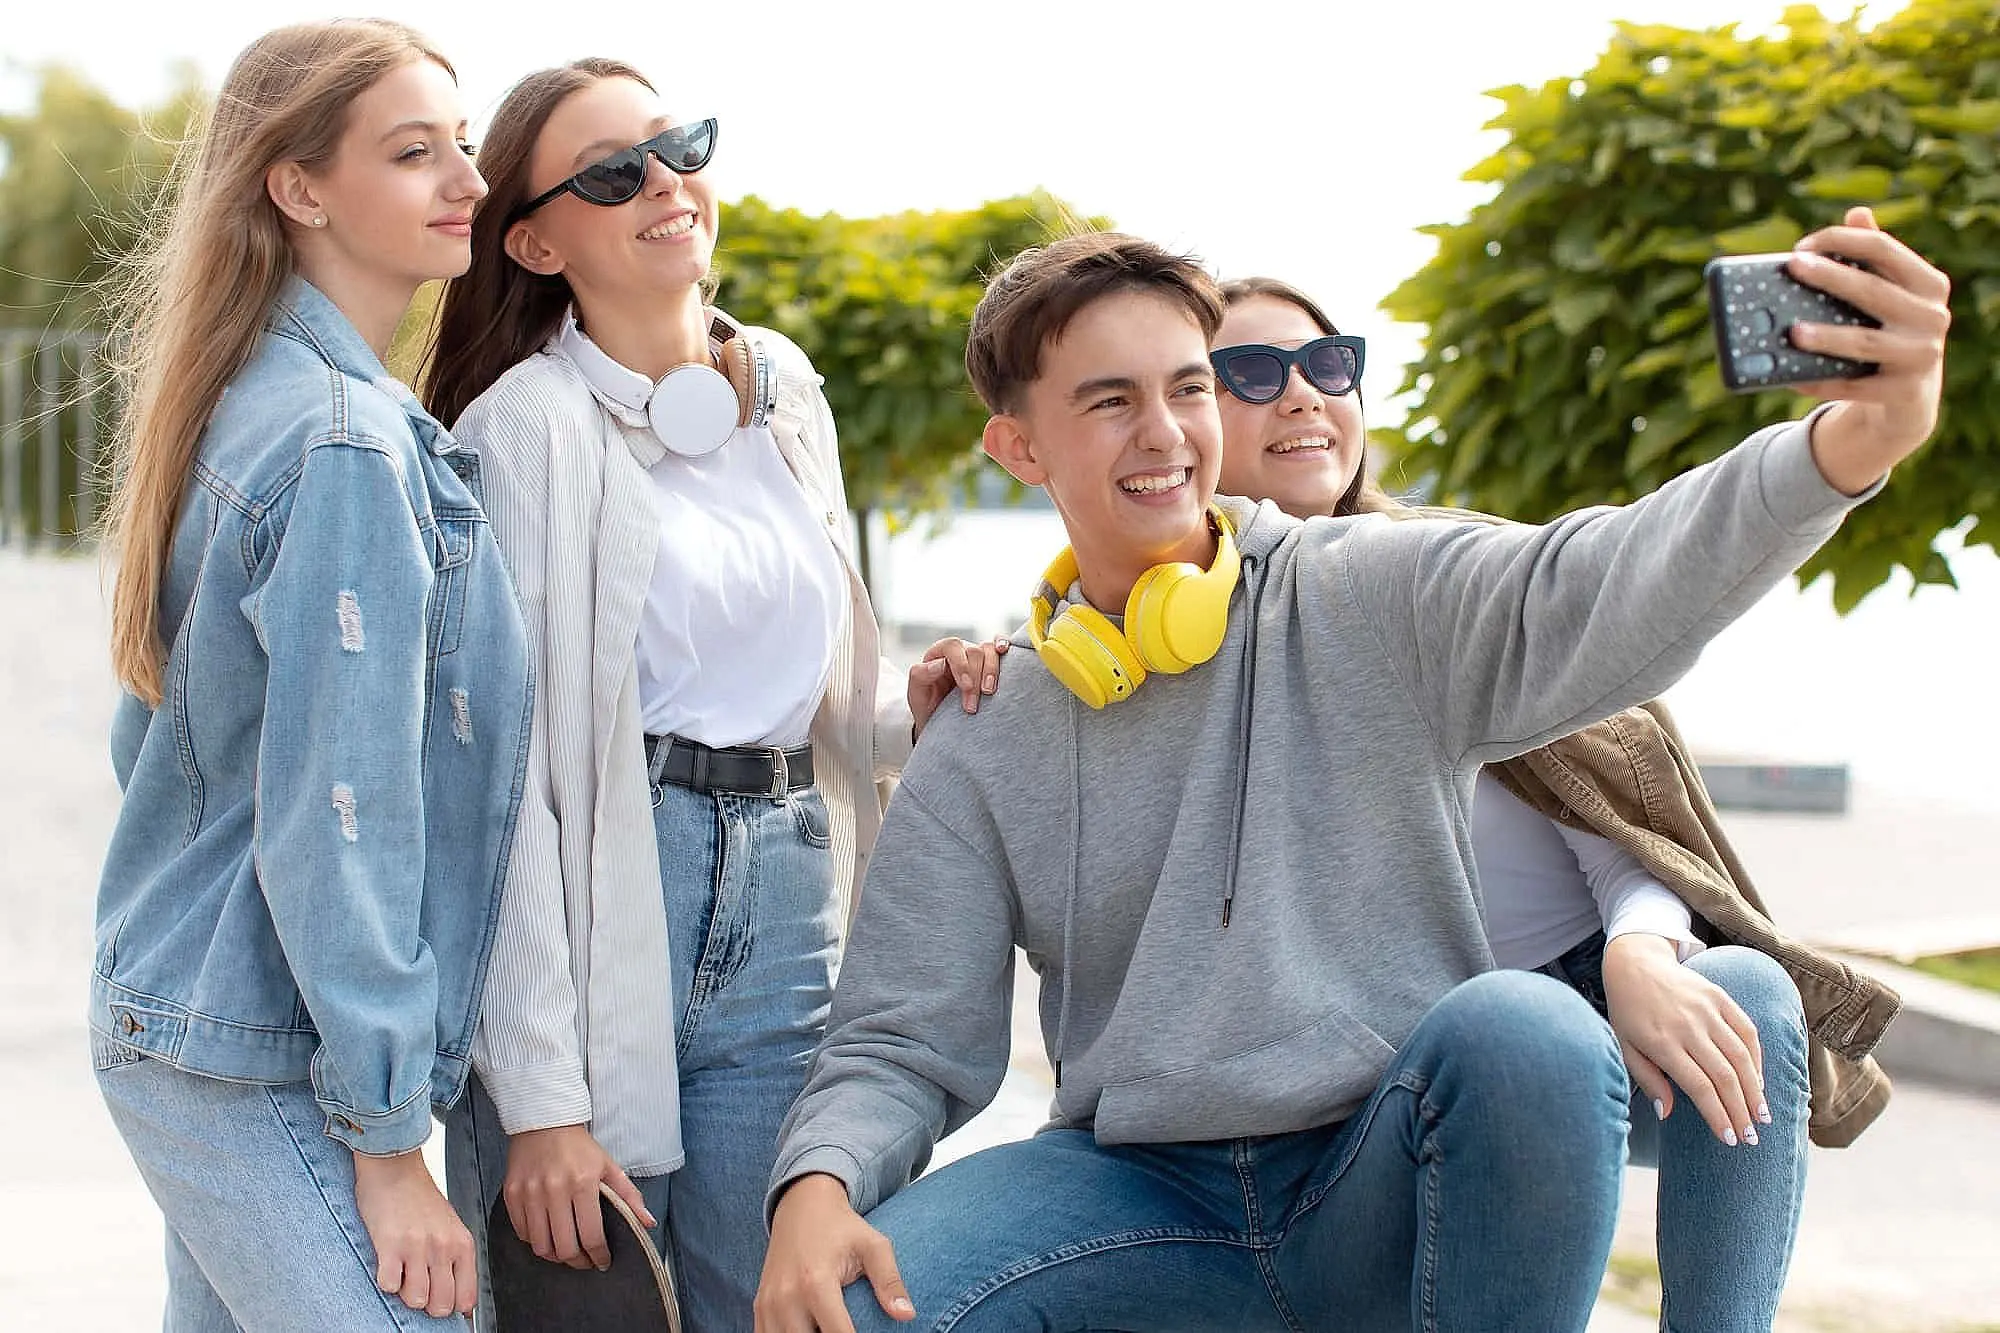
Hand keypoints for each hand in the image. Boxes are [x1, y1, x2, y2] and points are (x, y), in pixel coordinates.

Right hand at [351, 1147, 477, 1317]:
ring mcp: (418, 1247)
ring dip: (405, 1293)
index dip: (452, 1307)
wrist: (395, 1168)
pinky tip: (387, 1264)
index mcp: (462, 1245)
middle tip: (417, 1285)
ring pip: (416, 1300)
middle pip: (441, 1306)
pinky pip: (389, 1285)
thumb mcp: (450, 1228)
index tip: (440, 1301)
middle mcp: (444, 1247)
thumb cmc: (420, 1199)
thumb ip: (455, 1261)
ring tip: (402, 1272)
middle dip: (427, 1304)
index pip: (467, 1299)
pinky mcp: (390, 1245)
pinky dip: (386, 1282)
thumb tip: (459, 1303)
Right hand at [502, 1124, 655, 1270]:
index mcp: (583, 1183)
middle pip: (564, 1248)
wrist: (543, 1121)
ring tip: (567, 1251)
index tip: (602, 1261)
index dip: (599, 1256)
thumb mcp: (609, 1166)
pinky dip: (536, 1241)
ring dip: (556, 1255)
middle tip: (585, 1261)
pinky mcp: (511, 1195)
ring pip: (540, 1246)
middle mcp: (554, 1190)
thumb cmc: (579, 1146)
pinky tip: (548, 1235)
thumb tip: (648, 1223)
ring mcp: (530, 1194)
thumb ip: (630, 1197)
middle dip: (578, 1261)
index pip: (591, 1236)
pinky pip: (522, 1233)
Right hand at [754, 1173, 913, 1331]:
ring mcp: (768, 1303)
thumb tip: (907, 1315)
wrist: (802, 1204)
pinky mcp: (759, 1306)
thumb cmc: (841, 1227)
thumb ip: (889, 1280)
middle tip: (848, 1330)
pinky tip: (808, 1331)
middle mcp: (786, 1296)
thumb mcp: (872, 1245)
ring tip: (829, 1329)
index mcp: (816, 1282)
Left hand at [907, 636, 1008, 738]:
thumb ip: (920, 676)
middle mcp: (960, 651)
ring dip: (993, 670)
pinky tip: (1005, 653)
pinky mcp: (992, 665)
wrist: (941, 723)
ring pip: (990, 650)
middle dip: (976, 678)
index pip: (953, 646)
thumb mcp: (916, 694)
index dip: (961, 664)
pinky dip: (1006, 647)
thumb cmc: (928, 707)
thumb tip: (940, 664)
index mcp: (940, 653)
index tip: (965, 687)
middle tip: (971, 706)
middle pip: (974, 651)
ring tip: (989, 691)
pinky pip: (1002, 649)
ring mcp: (978, 658)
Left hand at [1602, 934, 1768, 1146]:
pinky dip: (1757, 1059)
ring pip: (1741, 1056)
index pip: (1699, 1087)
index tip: (1730, 1140)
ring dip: (1756, 1090)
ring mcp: (1707, 1010)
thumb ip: (1647, 1080)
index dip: (1718, 1116)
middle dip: (1742, 1111)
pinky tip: (1759, 1082)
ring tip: (1762, 1116)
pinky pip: (1747, 1031)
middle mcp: (1688, 1026)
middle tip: (1753, 1138)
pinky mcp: (1720, 997)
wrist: (1635, 965)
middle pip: (1725, 1076)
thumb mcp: (1625, 1047)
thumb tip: (1666, 1114)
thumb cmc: (1628, 1013)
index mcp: (1662, 1043)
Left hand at [1786, 205, 1950, 494]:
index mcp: (1929, 284)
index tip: (1801, 246)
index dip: (1841, 242)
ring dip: (1825, 337)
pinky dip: (1820, 380)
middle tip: (1792, 266)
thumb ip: (1875, 256)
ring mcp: (1921, 356)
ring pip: (1863, 343)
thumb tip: (1857, 212)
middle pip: (1872, 291)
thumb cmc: (1890, 331)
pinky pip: (1854, 386)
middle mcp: (1932, 317)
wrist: (1910, 397)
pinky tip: (1791, 375)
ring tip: (1791, 332)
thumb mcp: (1891, 293)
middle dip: (1830, 276)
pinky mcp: (1903, 392)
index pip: (1883, 249)